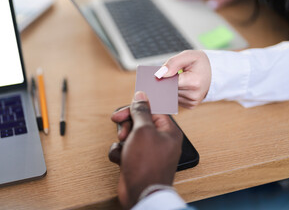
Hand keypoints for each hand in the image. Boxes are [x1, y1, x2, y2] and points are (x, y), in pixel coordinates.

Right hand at [109, 92, 182, 208]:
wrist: (141, 193)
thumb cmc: (147, 163)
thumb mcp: (143, 130)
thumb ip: (141, 111)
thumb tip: (141, 95)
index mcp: (168, 131)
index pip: (153, 109)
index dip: (137, 108)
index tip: (124, 110)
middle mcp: (160, 140)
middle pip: (139, 121)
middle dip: (127, 124)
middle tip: (122, 129)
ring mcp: (147, 151)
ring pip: (129, 134)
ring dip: (122, 139)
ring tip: (124, 147)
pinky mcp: (136, 160)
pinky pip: (124, 148)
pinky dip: (120, 152)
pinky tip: (121, 159)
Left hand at [155, 50, 210, 108]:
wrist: (213, 73)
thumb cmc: (200, 63)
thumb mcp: (188, 56)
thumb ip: (173, 63)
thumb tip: (160, 74)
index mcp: (194, 82)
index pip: (170, 83)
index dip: (163, 78)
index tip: (158, 74)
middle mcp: (194, 95)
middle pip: (169, 90)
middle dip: (166, 83)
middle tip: (166, 75)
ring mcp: (192, 102)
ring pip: (171, 96)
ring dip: (170, 88)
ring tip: (175, 79)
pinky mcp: (190, 105)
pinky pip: (176, 100)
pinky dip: (174, 93)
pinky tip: (178, 86)